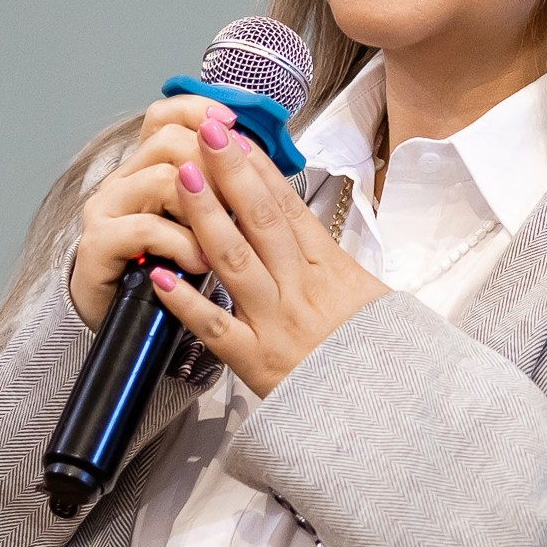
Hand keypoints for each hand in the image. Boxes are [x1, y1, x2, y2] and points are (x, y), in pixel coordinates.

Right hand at [68, 95, 236, 329]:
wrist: (123, 320)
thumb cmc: (166, 270)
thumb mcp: (195, 224)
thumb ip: (215, 189)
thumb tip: (255, 158)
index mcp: (146, 167)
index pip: (164, 115)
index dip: (198, 111)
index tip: (232, 123)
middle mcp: (122, 180)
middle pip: (167, 141)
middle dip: (212, 166)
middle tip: (238, 201)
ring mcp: (107, 209)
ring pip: (160, 180)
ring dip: (201, 212)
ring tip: (220, 242)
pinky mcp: (98, 242)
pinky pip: (145, 228)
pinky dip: (180, 245)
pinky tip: (198, 262)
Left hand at [146, 114, 389, 397]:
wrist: (389, 413)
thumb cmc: (378, 355)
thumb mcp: (368, 296)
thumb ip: (329, 260)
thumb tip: (300, 223)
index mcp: (330, 269)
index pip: (287, 206)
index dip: (258, 168)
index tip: (235, 135)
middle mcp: (301, 289)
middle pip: (260, 220)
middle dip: (230, 172)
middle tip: (204, 134)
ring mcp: (277, 324)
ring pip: (235, 261)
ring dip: (205, 216)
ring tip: (179, 178)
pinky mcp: (256, 363)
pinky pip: (215, 328)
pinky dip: (185, 301)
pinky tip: (157, 275)